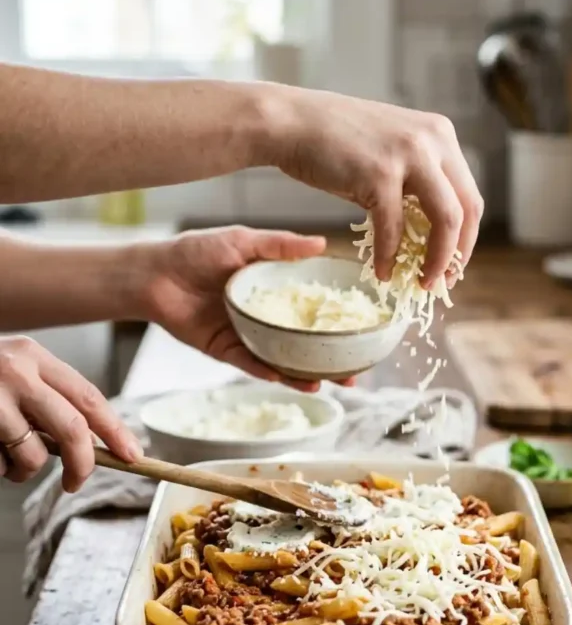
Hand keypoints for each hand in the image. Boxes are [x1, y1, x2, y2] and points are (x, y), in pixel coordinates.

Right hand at [0, 336, 141, 489]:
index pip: (89, 396)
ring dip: (23, 470)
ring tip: (5, 458)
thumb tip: (89, 442)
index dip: (115, 430)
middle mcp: (16, 370)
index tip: (134, 455)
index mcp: (34, 356)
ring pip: (33, 455)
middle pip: (72, 429)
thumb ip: (46, 397)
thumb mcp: (12, 371)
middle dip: (82, 464)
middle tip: (75, 483)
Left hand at [144, 226, 337, 392]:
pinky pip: (251, 364)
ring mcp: (247, 335)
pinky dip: (269, 372)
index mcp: (274, 290)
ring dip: (304, 375)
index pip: (314, 308)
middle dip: (330, 360)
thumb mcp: (243, 241)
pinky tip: (288, 377)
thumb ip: (281, 245)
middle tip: (355, 373)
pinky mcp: (225, 350)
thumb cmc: (196, 251)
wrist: (154, 273)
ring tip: (327, 384)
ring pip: (283, 360)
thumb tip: (322, 243)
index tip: (364, 332)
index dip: (338, 321)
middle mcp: (265, 316)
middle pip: (305, 342)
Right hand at [261, 86, 483, 285]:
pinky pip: (394, 228)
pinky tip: (382, 272)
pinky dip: (389, 257)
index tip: (453, 265)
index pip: (469, 195)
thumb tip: (427, 238)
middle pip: (467, 210)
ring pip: (445, 220)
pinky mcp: (380, 173)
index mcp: (441, 134)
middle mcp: (433, 139)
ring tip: (421, 282)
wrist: (291, 122)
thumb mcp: (390, 153)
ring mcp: (409, 154)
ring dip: (436, 259)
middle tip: (442, 281)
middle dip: (458, 253)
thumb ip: (414, 184)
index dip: (466, 238)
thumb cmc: (334, 143)